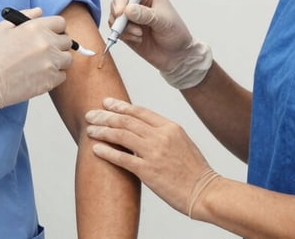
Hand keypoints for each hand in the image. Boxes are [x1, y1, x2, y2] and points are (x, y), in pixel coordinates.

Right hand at [0, 7, 73, 108]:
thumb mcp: (2, 28)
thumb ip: (25, 16)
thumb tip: (39, 12)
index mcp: (36, 28)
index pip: (60, 23)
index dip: (55, 29)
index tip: (51, 34)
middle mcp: (47, 43)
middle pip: (67, 41)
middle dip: (58, 44)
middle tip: (45, 50)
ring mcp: (51, 63)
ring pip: (67, 59)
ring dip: (58, 60)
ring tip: (42, 64)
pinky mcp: (50, 80)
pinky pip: (62, 75)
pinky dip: (54, 75)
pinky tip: (39, 75)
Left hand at [85, 98, 217, 215]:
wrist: (205, 191)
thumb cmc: (195, 170)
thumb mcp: (182, 142)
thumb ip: (163, 134)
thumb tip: (142, 131)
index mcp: (170, 127)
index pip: (139, 111)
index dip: (120, 106)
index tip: (106, 103)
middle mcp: (161, 136)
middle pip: (126, 120)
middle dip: (105, 116)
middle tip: (91, 114)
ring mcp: (154, 153)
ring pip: (121, 135)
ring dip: (102, 131)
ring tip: (89, 130)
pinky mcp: (148, 171)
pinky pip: (122, 158)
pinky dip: (107, 152)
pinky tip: (95, 148)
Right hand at [109, 0, 212, 88]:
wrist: (177, 55)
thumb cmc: (176, 33)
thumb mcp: (163, 21)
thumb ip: (145, 15)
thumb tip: (128, 9)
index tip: (121, 13)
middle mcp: (137, 3)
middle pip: (116, 3)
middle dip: (120, 16)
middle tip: (129, 27)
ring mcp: (131, 17)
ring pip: (114, 18)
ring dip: (123, 28)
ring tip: (139, 35)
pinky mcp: (126, 30)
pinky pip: (116, 31)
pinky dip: (124, 36)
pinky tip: (138, 39)